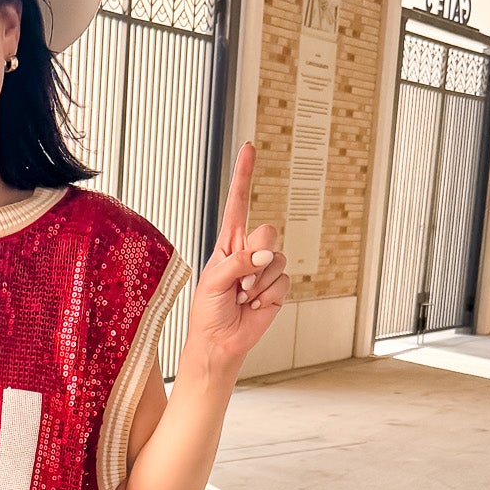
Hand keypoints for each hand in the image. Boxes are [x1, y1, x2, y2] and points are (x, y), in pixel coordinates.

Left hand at [182, 142, 288, 374]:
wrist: (219, 342)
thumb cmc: (207, 311)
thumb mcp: (212, 281)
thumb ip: (236, 262)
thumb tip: (264, 254)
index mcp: (228, 243)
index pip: (238, 203)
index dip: (244, 176)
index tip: (249, 147)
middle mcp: (249, 252)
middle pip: (267, 231)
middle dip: (255, 255)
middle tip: (239, 281)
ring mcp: (265, 269)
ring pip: (277, 259)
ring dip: (257, 283)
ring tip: (241, 298)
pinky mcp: (277, 288)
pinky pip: (282, 281)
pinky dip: (266, 297)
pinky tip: (253, 307)